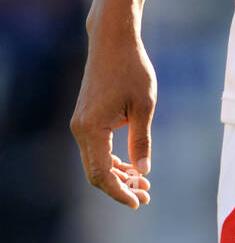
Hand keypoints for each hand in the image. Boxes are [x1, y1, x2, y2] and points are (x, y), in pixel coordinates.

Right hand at [70, 28, 155, 207]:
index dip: (120, 192)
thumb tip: (143, 171)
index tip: (140, 201)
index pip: (101, 174)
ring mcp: (80, 123)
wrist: (113, 40)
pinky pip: (96, 148)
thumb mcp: (144, 106)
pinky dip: (112, 159)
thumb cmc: (132, 69)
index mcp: (91, 128)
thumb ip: (141, 140)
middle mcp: (80, 129)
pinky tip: (132, 165)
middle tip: (147, 195)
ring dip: (117, 174)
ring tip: (143, 183)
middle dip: (120, 186)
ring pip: (95, 161)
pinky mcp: (86, 118)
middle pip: (96, 172)